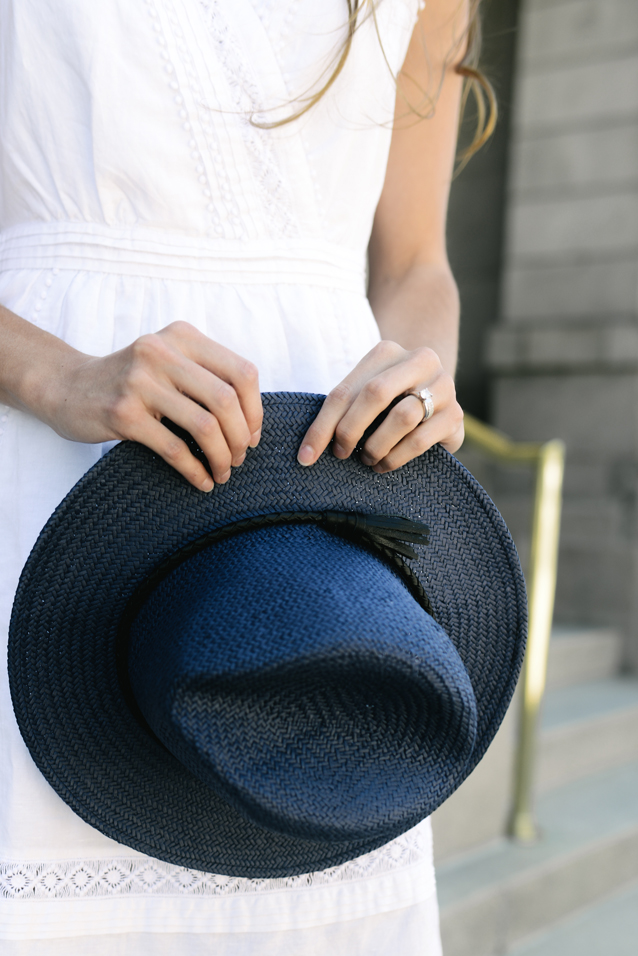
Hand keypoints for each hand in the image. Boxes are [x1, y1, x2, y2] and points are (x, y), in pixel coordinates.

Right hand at [45, 321, 261, 491]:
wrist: (66, 386)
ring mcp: (140, 381)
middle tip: (239, 458)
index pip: (241, 373)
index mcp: (182, 337)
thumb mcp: (169, 360)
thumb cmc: (130, 380)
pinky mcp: (122, 413)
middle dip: (240, 438)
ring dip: (221, 457)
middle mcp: (162, 352)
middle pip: (226, 401)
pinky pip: (175, 449)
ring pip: (204, 426)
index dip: (255, 410)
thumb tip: (252, 421)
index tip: (252, 435)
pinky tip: (202, 482)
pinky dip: (196, 471)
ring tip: (223, 471)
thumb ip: (206, 376)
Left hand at [297, 340, 462, 472]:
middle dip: (350, 430)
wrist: (437, 398)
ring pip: (403, 417)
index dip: (322, 426)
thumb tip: (307, 453)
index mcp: (387, 352)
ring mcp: (443, 386)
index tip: (305, 457)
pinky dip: (396, 457)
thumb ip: (342, 411)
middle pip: (375, 394)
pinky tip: (385, 464)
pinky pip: (420, 439)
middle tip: (341, 454)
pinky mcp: (455, 415)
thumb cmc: (390, 400)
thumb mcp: (365, 395)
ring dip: (376, 445)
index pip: (346, 390)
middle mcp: (419, 361)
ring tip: (367, 458)